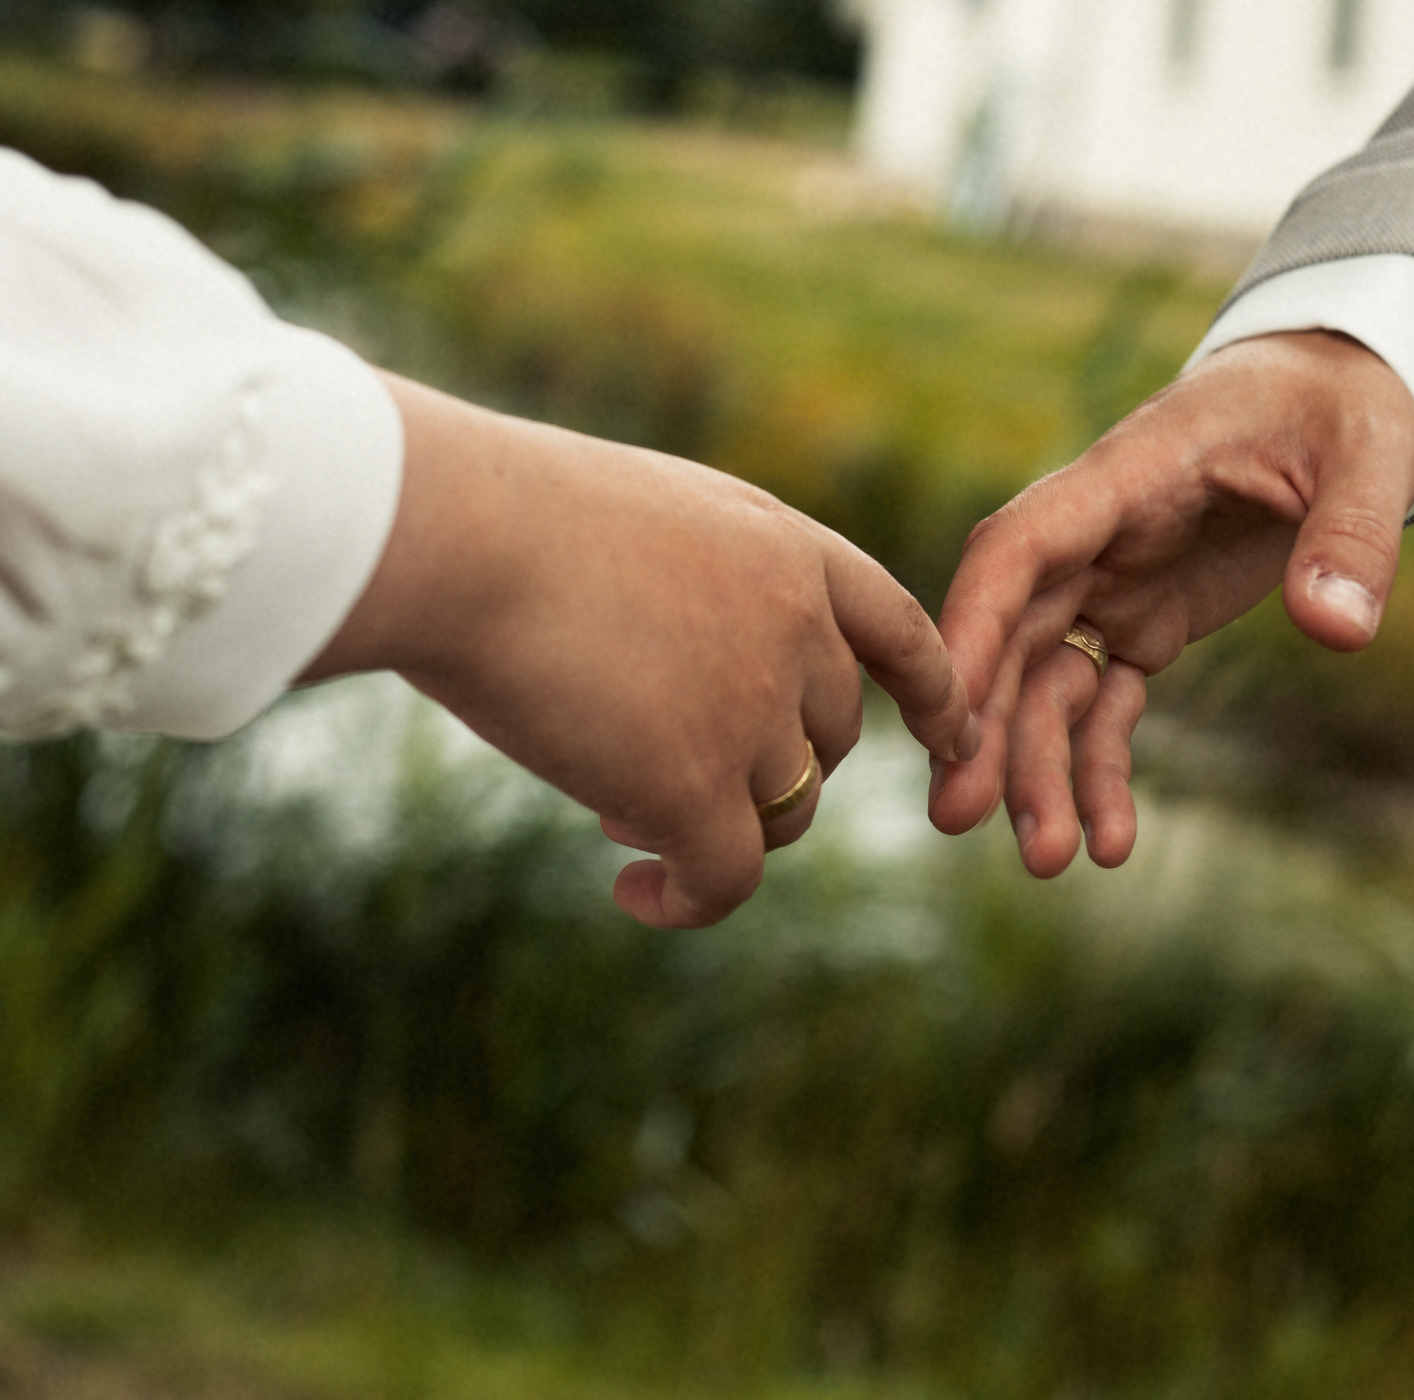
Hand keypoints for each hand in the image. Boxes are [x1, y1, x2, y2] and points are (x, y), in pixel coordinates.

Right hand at [303, 374, 978, 927]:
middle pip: (829, 736)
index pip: (899, 628)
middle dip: (764, 766)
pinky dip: (688, 901)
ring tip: (616, 812)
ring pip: (784, 812)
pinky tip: (634, 895)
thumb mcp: (640, 519)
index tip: (951, 734)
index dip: (932, 690)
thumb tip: (672, 661)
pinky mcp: (695, 787)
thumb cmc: (508, 513)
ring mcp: (754, 712)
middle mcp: (796, 631)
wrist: (463, 537)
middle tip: (658, 769)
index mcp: (787, 550)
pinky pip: (725, 879)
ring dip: (713, 825)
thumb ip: (693, 582)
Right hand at [929, 331, 1413, 874]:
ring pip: (1046, 682)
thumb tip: (1338, 631)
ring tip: (1051, 860)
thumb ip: (1352, 535)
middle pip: (1015, 633)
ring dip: (1039, 768)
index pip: (1021, 546)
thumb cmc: (1342, 407)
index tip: (945, 710)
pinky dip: (1100, 768)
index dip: (976, 625)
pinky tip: (1110, 840)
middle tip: (960, 821)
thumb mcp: (1370, 452)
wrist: (1335, 398)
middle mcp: (1098, 533)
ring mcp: (1113, 581)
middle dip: (985, 727)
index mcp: (1129, 473)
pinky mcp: (1143, 620)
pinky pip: (1102, 702)